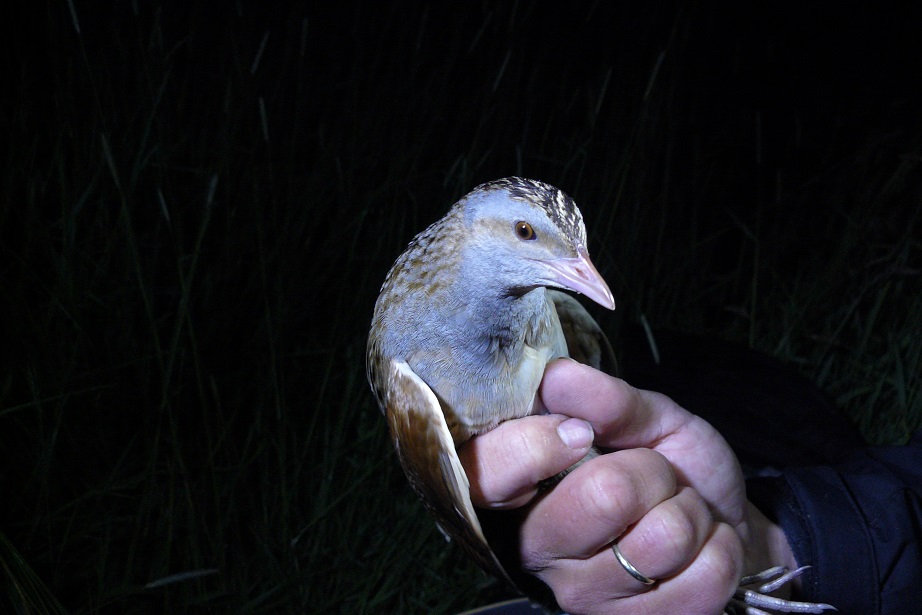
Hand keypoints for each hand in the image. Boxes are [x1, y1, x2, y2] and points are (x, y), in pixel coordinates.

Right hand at [458, 359, 797, 613]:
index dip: (535, 446)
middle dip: (650, 473)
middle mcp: (536, 550)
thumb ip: (606, 400)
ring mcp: (583, 598)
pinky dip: (718, 550)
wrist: (722, 523)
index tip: (580, 433)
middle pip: (602, 498)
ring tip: (676, 511)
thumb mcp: (646, 418)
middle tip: (652, 476)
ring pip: (662, 540)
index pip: (488, 475)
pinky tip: (699, 548)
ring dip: (688, 512)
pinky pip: (703, 579)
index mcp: (519, 491)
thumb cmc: (671, 465)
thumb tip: (556, 376)